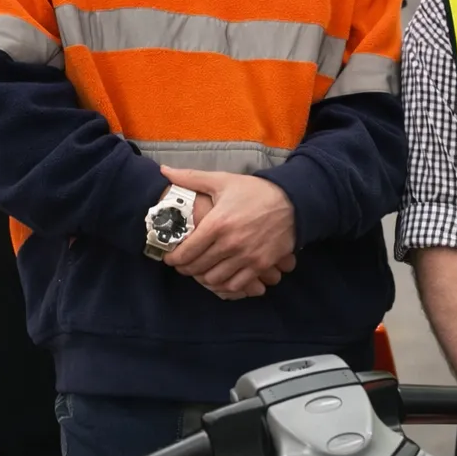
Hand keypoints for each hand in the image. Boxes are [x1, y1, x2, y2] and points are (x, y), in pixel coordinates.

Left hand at [160, 167, 297, 298]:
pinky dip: (225, 285)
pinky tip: (221, 277)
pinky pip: (236, 285)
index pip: (187, 251)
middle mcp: (230, 243)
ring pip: (215, 279)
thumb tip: (163, 170)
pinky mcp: (261, 265)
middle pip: (198, 267)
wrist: (292, 201)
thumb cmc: (254, 191)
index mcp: (218, 223)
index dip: (173, 259)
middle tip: (183, 265)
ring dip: (203, 278)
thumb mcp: (222, 181)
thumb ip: (191, 178)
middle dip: (186, 269)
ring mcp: (247, 256)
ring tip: (201, 271)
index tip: (170, 258)